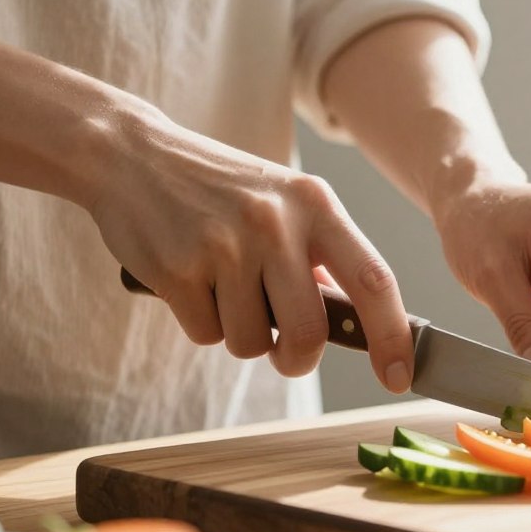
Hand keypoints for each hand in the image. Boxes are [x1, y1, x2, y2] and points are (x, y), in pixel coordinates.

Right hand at [86, 105, 414, 392]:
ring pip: (252, 342)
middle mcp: (276, 223)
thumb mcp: (282, 201)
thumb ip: (318, 254)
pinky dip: (200, 322)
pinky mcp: (178, 269)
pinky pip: (206, 334)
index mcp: (315, 204)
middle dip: (297, 359)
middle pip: (309, 332)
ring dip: (239, 334)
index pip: (373, 280)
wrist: (132, 155)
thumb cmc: (218, 189)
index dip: (392, 336)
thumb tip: (354, 316)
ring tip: (222, 287)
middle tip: (285, 352)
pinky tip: (190, 280)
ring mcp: (225, 245)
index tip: (399, 375)